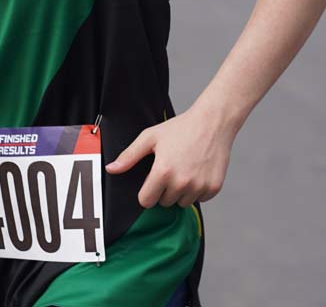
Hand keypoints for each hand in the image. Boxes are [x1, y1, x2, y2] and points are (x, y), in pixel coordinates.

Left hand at [105, 107, 233, 207]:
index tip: (152, 181)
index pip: (146, 201)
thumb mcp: (150, 137)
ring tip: (185, 169)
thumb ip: (129, 156)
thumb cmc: (180, 128)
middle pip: (164, 203)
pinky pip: (200, 199)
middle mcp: (181, 183)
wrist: (212, 123)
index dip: (147, 192)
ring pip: (183, 203)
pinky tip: (197, 171)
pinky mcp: (213, 188)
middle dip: (164, 190)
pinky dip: (198, 189)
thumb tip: (111, 169)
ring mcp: (199, 186)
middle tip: (171, 169)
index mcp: (163, 172)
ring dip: (181, 191)